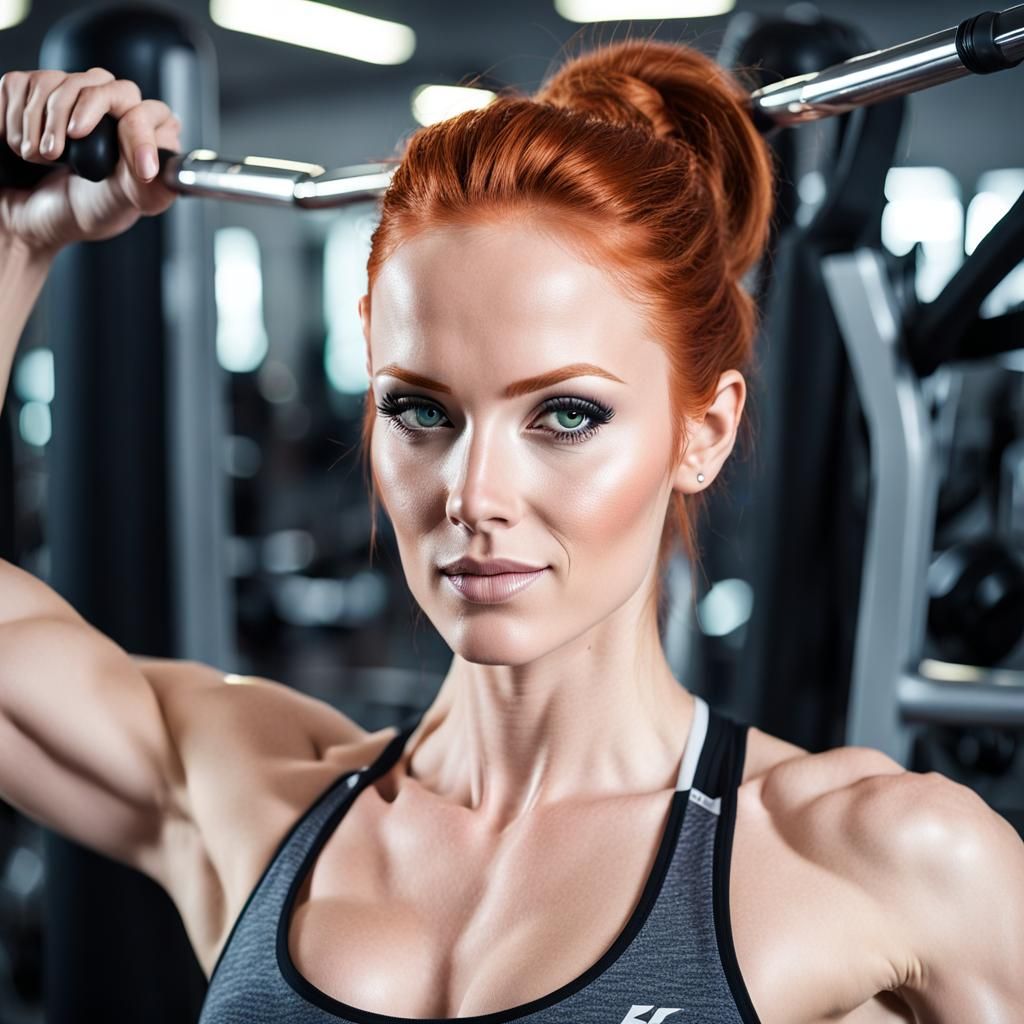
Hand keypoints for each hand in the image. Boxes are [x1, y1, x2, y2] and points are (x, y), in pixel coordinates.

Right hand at [0, 67, 181, 255]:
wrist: (34, 215)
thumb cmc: (85, 210)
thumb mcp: (124, 205)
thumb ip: (152, 189)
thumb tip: (169, 174)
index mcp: (147, 132)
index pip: (147, 113)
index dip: (137, 135)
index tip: (132, 166)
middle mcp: (116, 106)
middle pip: (100, 85)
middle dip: (71, 117)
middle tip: (55, 154)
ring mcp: (77, 93)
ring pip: (56, 82)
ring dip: (39, 125)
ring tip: (41, 158)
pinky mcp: (37, 89)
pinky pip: (23, 84)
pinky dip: (16, 119)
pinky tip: (26, 144)